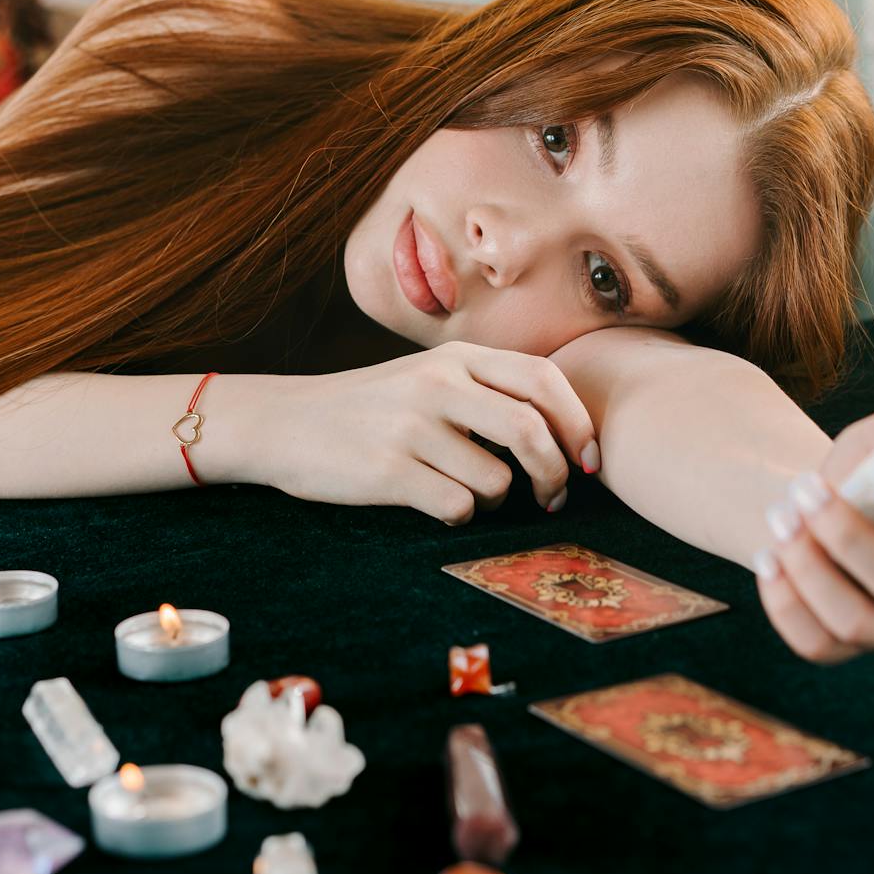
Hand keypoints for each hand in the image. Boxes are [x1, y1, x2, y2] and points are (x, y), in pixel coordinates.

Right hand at [257, 342, 597, 524]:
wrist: (285, 423)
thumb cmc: (371, 408)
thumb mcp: (428, 376)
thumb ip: (488, 389)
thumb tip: (565, 432)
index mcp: (456, 358)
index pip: (543, 379)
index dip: (579, 422)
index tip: (589, 459)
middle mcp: (437, 385)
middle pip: (531, 430)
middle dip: (556, 472)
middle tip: (553, 495)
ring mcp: (411, 427)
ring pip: (497, 480)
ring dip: (499, 501)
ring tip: (472, 495)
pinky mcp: (387, 471)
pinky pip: (457, 506)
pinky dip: (460, 515)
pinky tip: (438, 503)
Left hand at [753, 408, 873, 662]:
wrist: (814, 506)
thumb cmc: (860, 470)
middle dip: (848, 537)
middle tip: (804, 491)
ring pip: (858, 622)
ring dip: (807, 567)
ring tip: (780, 517)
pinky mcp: (846, 644)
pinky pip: (817, 643)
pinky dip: (784, 601)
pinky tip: (770, 558)